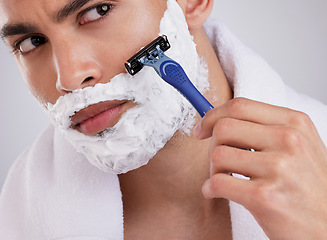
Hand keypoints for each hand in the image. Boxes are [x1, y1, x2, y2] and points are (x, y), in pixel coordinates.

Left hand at [195, 97, 326, 239]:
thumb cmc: (309, 186)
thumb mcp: (298, 146)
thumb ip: (265, 129)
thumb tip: (220, 121)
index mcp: (294, 122)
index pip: (240, 106)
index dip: (213, 116)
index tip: (202, 130)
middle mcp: (288, 140)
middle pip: (224, 127)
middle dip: (212, 145)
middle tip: (219, 161)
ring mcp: (278, 167)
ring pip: (218, 154)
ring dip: (214, 170)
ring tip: (225, 180)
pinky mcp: (264, 196)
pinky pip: (217, 182)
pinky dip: (210, 189)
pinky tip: (217, 193)